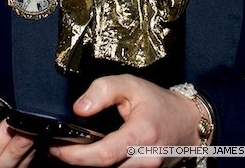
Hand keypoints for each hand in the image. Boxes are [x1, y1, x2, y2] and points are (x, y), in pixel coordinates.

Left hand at [49, 74, 202, 166]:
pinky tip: (93, 155)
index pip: (103, 154)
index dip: (76, 155)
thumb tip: (80, 108)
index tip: (58, 148)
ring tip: (74, 151)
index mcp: (142, 135)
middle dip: (77, 161)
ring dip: (89, 165)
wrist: (187, 122)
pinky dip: (103, 165)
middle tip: (58, 149)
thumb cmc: (159, 103)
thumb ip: (103, 90)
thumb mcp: (131, 85)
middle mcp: (146, 158)